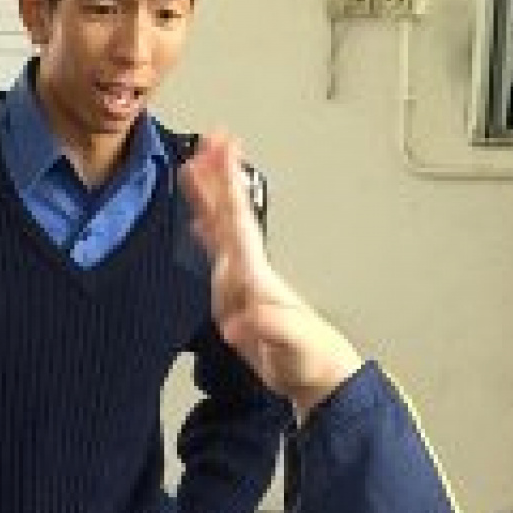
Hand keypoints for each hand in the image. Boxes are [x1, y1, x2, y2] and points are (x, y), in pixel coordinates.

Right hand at [178, 133, 360, 418]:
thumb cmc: (308, 359)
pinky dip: (207, 233)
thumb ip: (270, 329)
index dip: (228, 186)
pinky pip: (216, 254)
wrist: (317, 374)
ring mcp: (242, 282)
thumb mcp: (292, 345)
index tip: (223, 150)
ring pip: (220, 228)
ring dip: (209, 196)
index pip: (238, 223)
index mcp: (256, 277)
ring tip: (195, 165)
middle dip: (218, 177)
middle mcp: (248, 272)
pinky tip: (199, 222)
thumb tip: (242, 321)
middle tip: (210, 138)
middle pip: (228, 215)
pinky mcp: (237, 297)